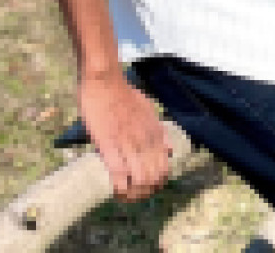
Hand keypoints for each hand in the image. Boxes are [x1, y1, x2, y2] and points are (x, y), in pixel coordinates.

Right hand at [78, 70, 172, 202]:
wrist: (104, 81)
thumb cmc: (123, 93)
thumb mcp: (148, 109)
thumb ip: (159, 130)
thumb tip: (169, 149)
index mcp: (155, 133)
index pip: (165, 168)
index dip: (158, 182)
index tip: (148, 186)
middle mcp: (145, 141)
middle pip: (155, 178)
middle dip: (147, 191)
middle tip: (135, 193)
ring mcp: (128, 144)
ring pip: (141, 181)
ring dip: (134, 194)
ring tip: (126, 194)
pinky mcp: (109, 146)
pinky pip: (119, 177)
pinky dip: (120, 190)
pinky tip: (116, 190)